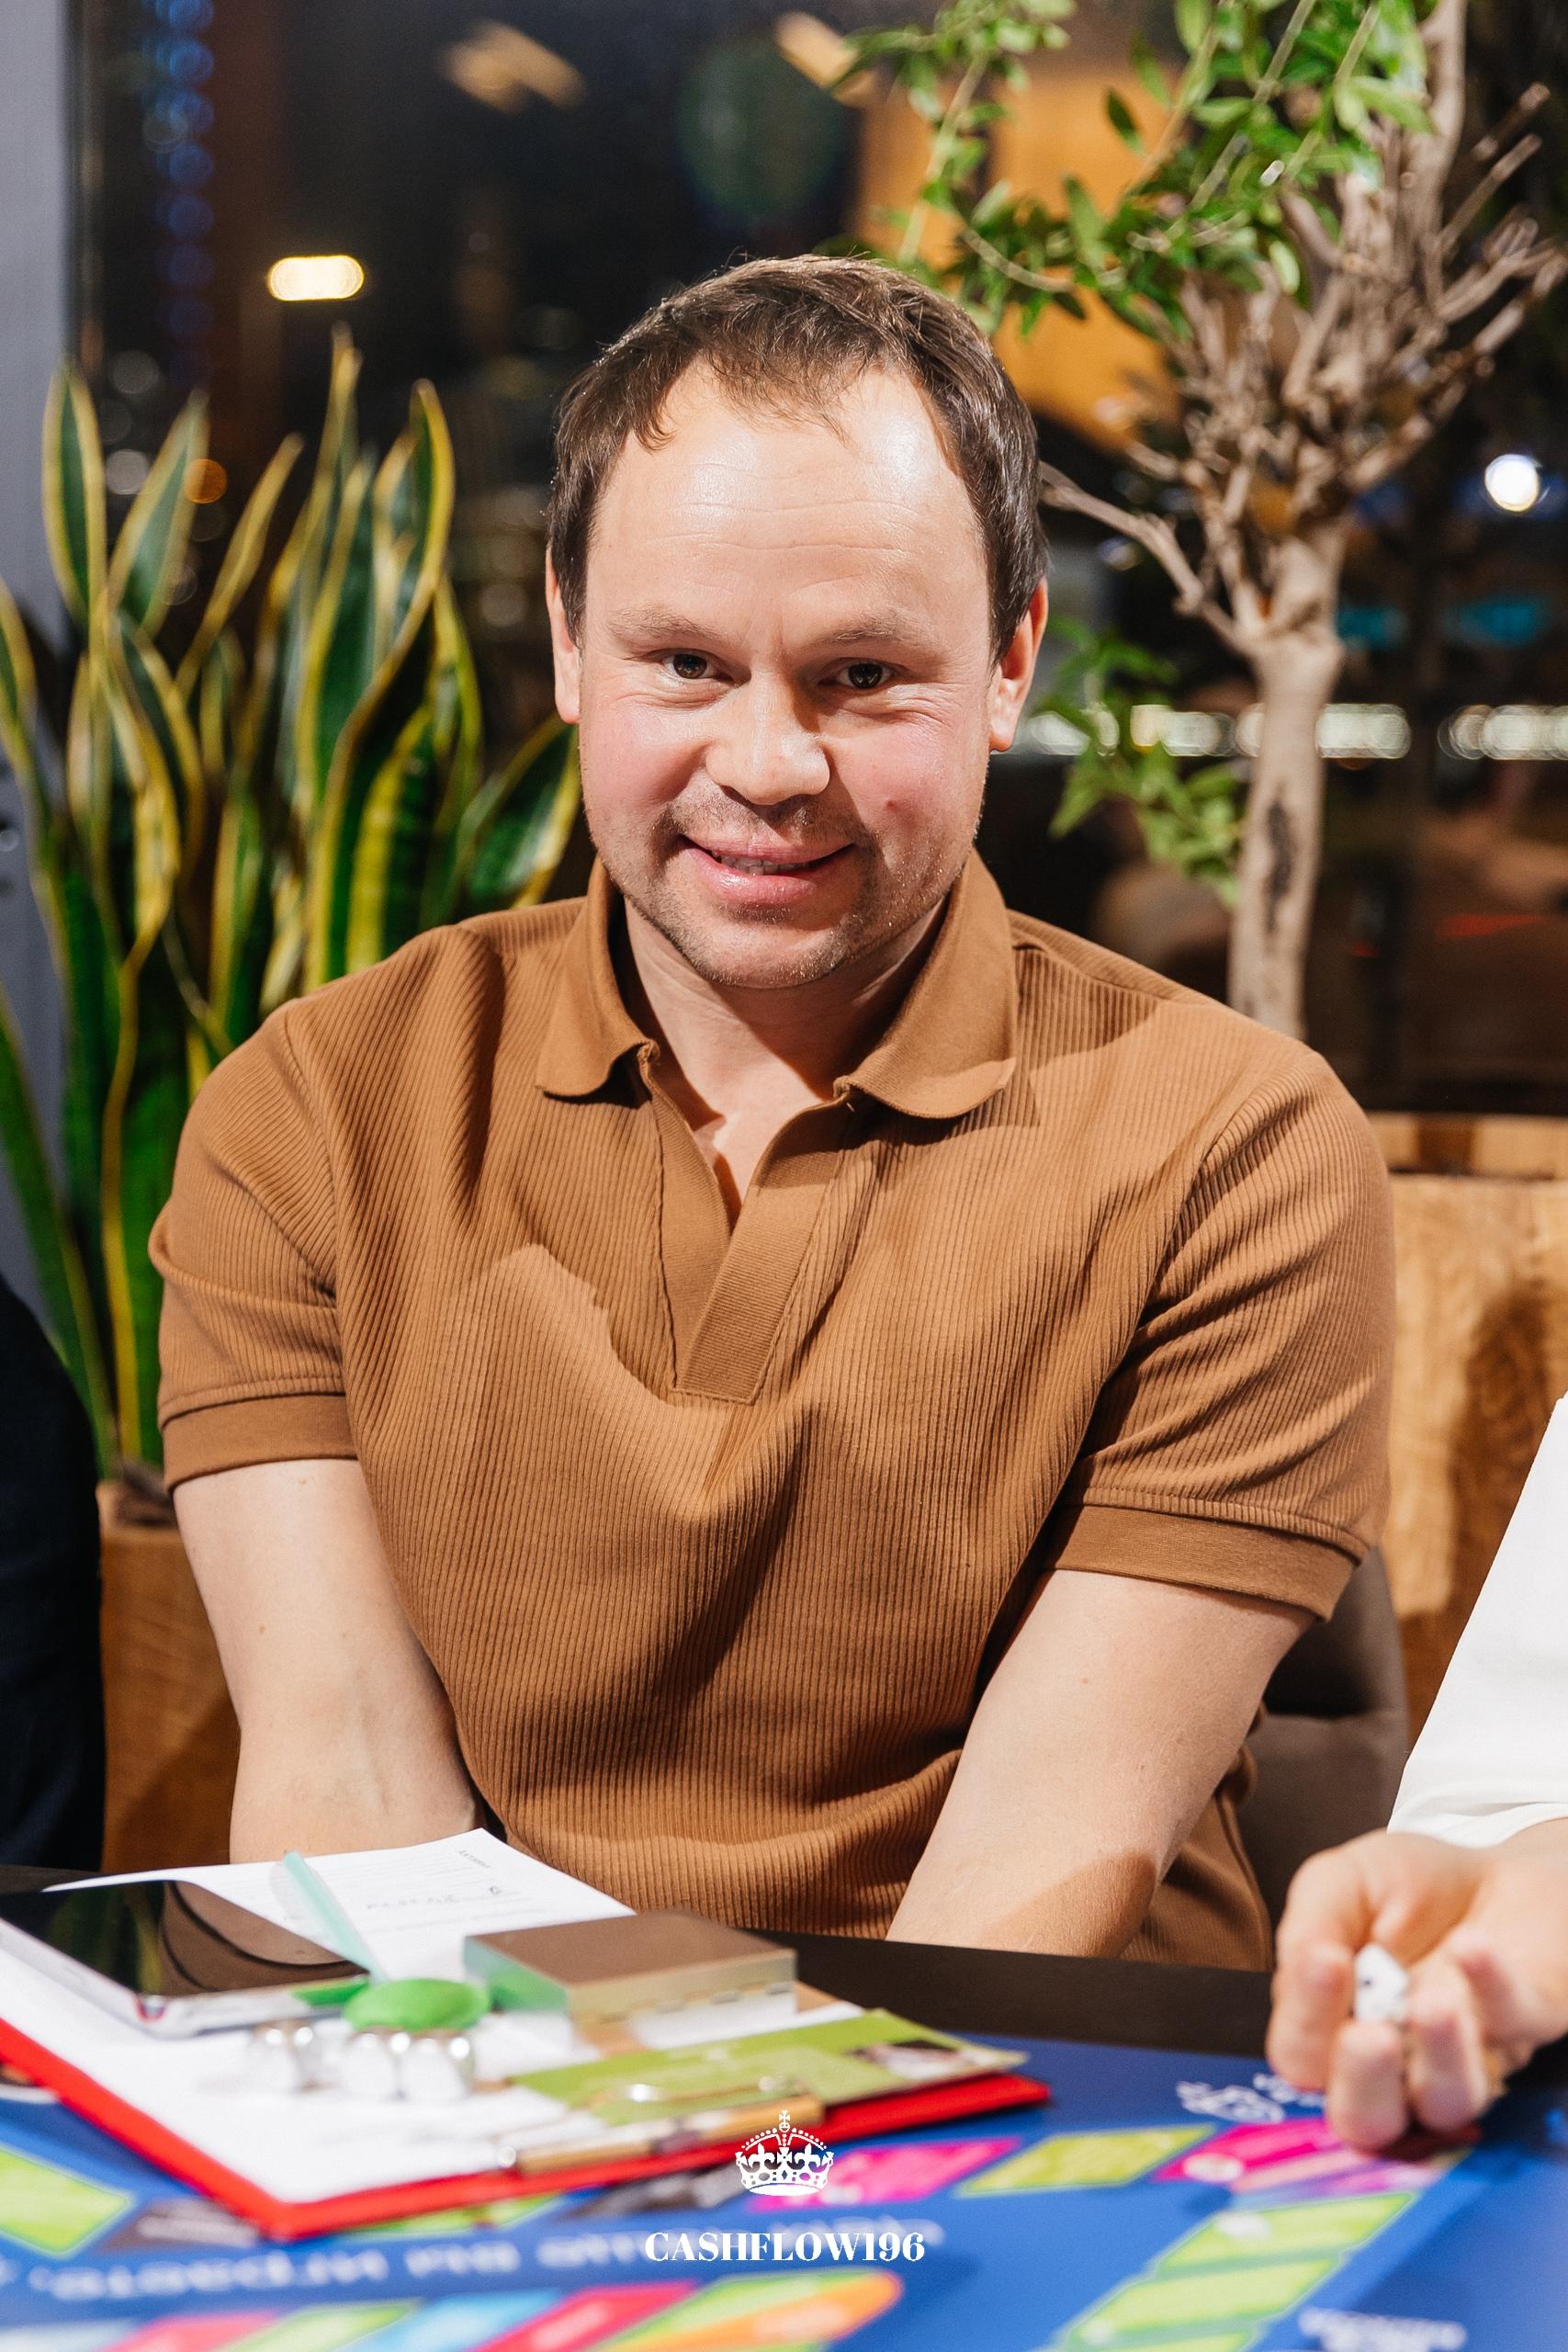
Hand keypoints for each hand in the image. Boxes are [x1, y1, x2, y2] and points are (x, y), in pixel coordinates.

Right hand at [1267, 1826, 1567, 2147]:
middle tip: (1369, 2037)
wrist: (1491, 1871)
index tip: (1324, 1962)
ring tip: (1432, 2003)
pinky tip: (1470, 1945)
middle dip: (1364, 2084)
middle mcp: (1395, 2061)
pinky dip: (1489, 1984)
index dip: (1306, 2023)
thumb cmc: (1405, 1887)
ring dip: (1439, 2056)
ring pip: (1447, 2100)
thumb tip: (1304, 1966)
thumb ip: (1309, 1923)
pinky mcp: (1524, 2027)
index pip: (1302, 2057)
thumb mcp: (1340, 1883)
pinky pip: (1510, 2024)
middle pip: (1366, 2118)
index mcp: (1334, 2028)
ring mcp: (1463, 2056)